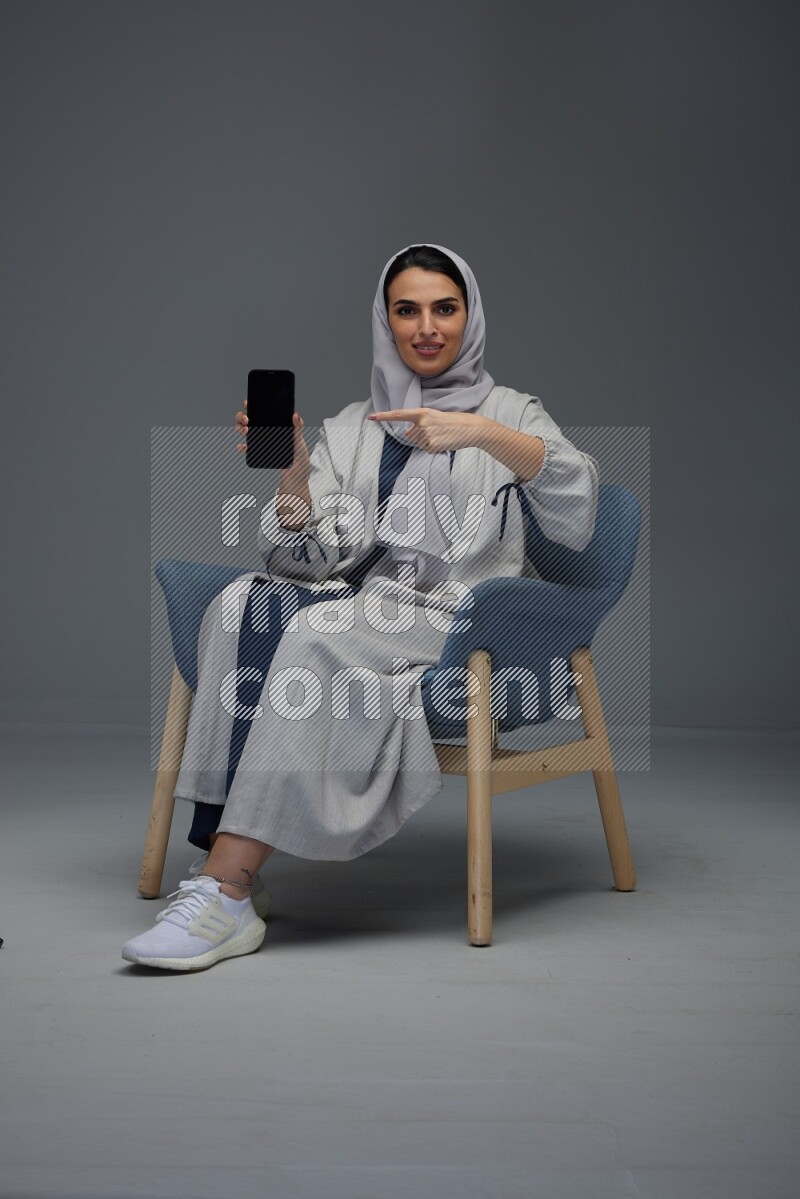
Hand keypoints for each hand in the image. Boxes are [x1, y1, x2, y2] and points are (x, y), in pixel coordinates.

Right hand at [236, 403, 310, 479]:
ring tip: (245, 431)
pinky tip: (243, 447)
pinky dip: (241, 447)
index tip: (247, 403)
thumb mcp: (300, 440)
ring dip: (239, 428)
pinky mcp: (256, 453)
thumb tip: (296, 415)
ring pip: (243, 431)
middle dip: (241, 416)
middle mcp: (264, 431)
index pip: (260, 412)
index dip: (251, 406)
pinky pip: (245, 448)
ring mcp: (259, 442)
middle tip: (247, 420)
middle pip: (247, 419)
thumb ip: (298, 428)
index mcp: (273, 425)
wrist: (295, 475)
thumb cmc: (298, 457)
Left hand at [367, 408, 487, 453]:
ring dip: (428, 442)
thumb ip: (418, 424)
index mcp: (422, 412)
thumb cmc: (452, 422)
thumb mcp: (434, 418)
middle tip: (438, 431)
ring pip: (418, 443)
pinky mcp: (431, 445)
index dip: (384, 416)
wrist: (470, 428)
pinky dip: (434, 448)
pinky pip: (426, 450)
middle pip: (411, 435)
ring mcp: (426, 435)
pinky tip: (444, 442)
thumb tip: (407, 435)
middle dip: (421, 435)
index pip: (398, 414)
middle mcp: (421, 423)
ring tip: (442, 436)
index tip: (371, 417)